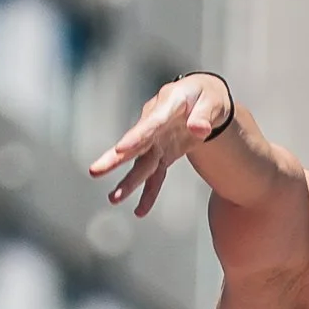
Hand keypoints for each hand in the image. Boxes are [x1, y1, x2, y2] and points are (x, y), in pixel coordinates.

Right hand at [87, 73, 231, 216]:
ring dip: (128, 182)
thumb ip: (204, 115)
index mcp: (168, 105)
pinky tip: (140, 211)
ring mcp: (157, 140)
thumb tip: (199, 130)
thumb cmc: (206, 96)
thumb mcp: (212, 101)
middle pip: (134, 144)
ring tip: (113, 199)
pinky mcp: (162, 153)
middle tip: (95, 170)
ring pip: (140, 163)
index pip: (151, 123)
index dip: (136, 137)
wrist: (202, 98)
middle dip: (115, 159)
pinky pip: (155, 175)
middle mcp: (156, 124)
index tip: (120, 149)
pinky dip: (149, 193)